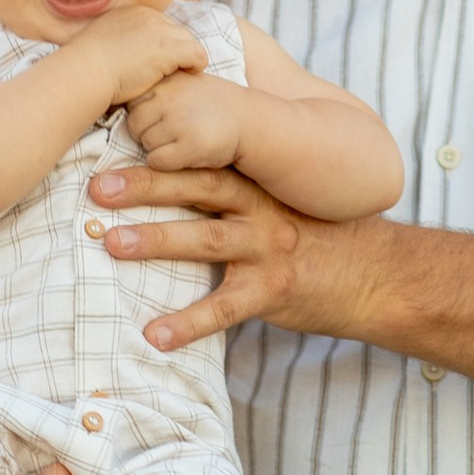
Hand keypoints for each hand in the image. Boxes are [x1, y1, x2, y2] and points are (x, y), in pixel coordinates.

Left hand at [89, 160, 380, 352]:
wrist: (377, 276)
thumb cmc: (320, 236)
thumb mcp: (282, 199)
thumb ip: (237, 187)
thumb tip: (176, 176)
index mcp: (258, 184)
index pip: (203, 158)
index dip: (160, 149)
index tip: (114, 139)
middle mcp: (261, 210)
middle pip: (197, 188)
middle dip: (145, 186)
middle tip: (96, 186)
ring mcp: (268, 250)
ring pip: (205, 240)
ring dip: (156, 241)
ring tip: (111, 244)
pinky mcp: (273, 292)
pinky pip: (225, 309)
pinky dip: (187, 324)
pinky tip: (152, 336)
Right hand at [91, 4, 209, 111]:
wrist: (85, 72)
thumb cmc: (86, 67)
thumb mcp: (101, 42)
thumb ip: (117, 39)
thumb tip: (121, 51)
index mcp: (132, 12)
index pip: (159, 24)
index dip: (161, 43)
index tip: (157, 60)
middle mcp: (148, 16)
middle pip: (176, 30)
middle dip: (176, 49)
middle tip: (172, 69)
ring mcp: (160, 31)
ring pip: (188, 41)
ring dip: (186, 57)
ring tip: (182, 73)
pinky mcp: (170, 48)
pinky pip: (197, 54)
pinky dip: (196, 64)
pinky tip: (190, 74)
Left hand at [126, 69, 246, 173]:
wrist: (249, 122)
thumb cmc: (210, 105)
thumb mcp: (182, 83)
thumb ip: (154, 85)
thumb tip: (112, 89)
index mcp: (166, 80)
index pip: (132, 102)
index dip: (145, 114)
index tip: (163, 116)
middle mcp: (169, 97)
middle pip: (134, 125)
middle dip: (148, 133)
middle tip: (174, 132)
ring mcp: (178, 121)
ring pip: (145, 143)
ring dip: (159, 148)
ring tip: (183, 140)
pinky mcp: (189, 145)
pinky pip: (157, 161)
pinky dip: (167, 163)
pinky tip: (186, 153)